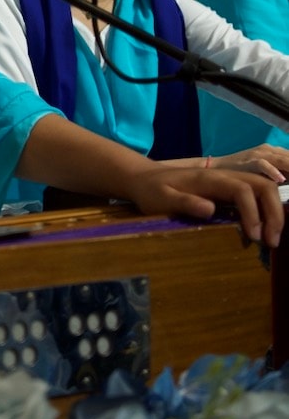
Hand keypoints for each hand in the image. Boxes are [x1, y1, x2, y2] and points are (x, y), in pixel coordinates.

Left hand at [130, 163, 283, 247]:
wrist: (144, 179)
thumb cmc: (151, 191)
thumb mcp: (160, 199)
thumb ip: (184, 202)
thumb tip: (210, 209)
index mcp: (209, 179)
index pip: (242, 189)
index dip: (253, 212)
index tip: (253, 237)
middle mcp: (223, 177)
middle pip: (262, 185)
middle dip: (274, 212)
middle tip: (272, 241)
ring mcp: (227, 183)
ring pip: (262, 189)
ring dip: (273, 212)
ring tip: (271, 240)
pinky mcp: (227, 192)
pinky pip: (254, 196)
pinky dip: (265, 212)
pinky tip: (263, 231)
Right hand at [209, 146, 288, 179]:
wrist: (214, 169)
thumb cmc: (241, 174)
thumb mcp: (265, 174)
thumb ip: (281, 177)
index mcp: (276, 153)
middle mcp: (270, 151)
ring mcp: (259, 155)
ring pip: (283, 160)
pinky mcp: (248, 161)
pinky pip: (263, 164)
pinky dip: (272, 171)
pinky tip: (280, 179)